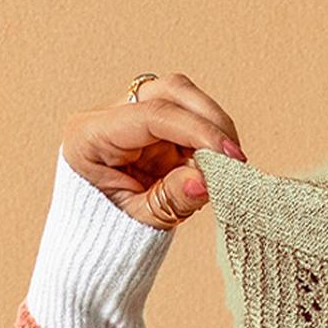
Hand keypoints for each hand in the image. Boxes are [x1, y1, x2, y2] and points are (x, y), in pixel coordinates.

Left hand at [60, 72, 247, 230]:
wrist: (99, 235)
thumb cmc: (111, 229)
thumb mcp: (140, 222)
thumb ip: (171, 200)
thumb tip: (206, 181)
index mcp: (91, 136)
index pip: (152, 116)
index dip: (197, 131)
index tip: (230, 157)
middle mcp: (110, 117)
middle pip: (168, 91)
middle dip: (210, 119)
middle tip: (235, 159)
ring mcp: (133, 117)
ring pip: (182, 97)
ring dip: (213, 125)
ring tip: (228, 163)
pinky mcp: (154, 128)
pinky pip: (189, 118)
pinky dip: (209, 138)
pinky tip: (217, 164)